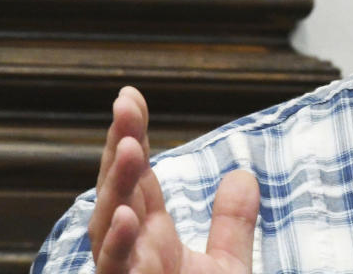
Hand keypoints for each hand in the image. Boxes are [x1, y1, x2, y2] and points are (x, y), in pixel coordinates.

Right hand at [87, 87, 259, 273]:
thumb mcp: (225, 266)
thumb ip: (231, 223)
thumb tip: (243, 175)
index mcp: (150, 237)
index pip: (139, 176)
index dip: (134, 136)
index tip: (131, 96)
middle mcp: (132, 249)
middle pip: (119, 189)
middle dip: (119, 145)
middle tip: (125, 103)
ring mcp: (125, 271)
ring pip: (109, 224)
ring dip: (117, 184)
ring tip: (128, 146)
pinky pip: (115, 269)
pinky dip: (118, 244)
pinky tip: (127, 215)